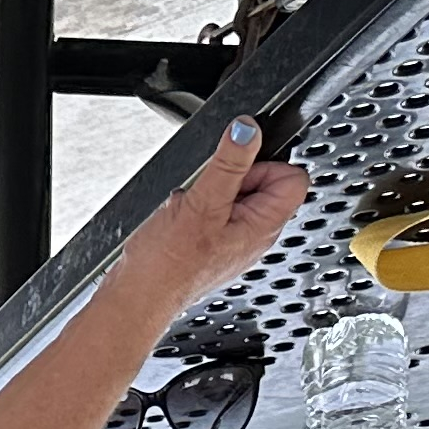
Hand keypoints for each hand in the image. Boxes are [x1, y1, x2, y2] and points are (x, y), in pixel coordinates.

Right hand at [110, 118, 311, 325]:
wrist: (136, 299)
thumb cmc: (167, 266)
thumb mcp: (201, 202)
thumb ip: (229, 162)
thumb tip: (247, 130)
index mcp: (264, 226)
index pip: (292, 177)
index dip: (263, 165)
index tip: (235, 174)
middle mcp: (254, 236)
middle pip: (261, 183)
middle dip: (232, 179)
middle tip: (208, 197)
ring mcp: (233, 242)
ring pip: (232, 197)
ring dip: (210, 194)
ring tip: (192, 213)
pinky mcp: (211, 246)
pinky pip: (211, 213)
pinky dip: (195, 211)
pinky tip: (181, 224)